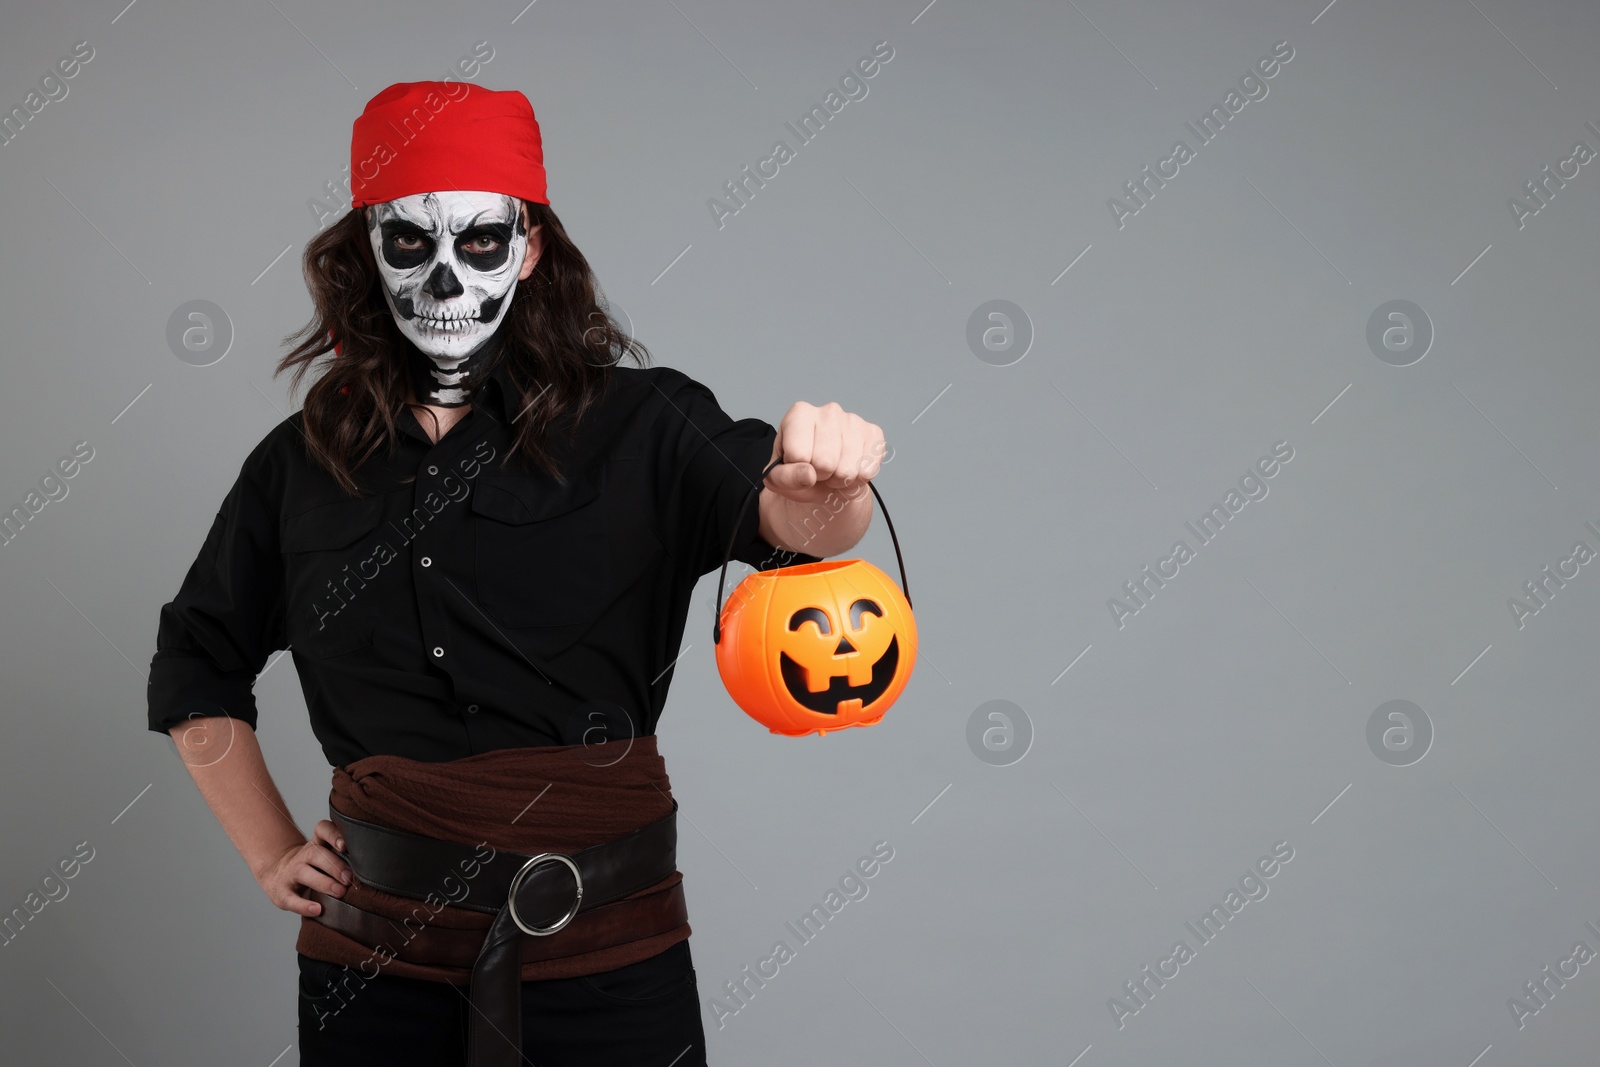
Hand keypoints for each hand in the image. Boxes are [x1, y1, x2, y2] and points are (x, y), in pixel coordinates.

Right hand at [255, 819, 351, 917]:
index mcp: (317, 843)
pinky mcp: (282, 892)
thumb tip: (375, 868)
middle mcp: (304, 855)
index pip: (323, 829)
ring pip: (304, 872)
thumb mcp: (327, 856)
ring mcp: (291, 872)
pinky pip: (291, 898)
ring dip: (324, 882)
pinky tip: (317, 910)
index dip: (333, 834)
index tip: (345, 846)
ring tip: (340, 892)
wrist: (279, 875)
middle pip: (317, 854)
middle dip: (335, 865)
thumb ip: (345, 857)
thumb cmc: (314, 867)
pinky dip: (303, 905)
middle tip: (350, 879)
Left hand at [766, 401, 885, 504]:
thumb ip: (785, 477)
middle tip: (819, 471)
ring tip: (834, 472)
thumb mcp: (778, 477)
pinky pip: (867, 470)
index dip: (798, 470)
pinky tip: (851, 469)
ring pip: (847, 471)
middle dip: (821, 477)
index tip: (800, 465)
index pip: (798, 455)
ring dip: (840, 481)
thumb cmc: (800, 471)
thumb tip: (809, 475)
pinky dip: (858, 480)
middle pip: (825, 463)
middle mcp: (829, 411)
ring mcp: (854, 420)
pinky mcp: (874, 434)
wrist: (827, 475)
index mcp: (800, 413)